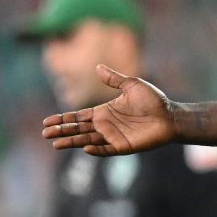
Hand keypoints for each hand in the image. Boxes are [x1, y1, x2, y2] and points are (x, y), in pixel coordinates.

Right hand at [42, 65, 174, 155]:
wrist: (171, 116)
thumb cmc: (154, 101)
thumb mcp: (132, 85)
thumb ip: (114, 79)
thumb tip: (97, 67)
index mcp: (104, 112)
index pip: (78, 116)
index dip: (63, 119)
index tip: (47, 122)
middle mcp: (106, 125)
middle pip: (79, 129)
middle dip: (62, 131)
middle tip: (45, 134)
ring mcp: (114, 136)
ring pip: (88, 140)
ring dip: (73, 141)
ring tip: (56, 144)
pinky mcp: (124, 146)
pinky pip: (107, 149)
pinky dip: (96, 149)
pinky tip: (85, 148)